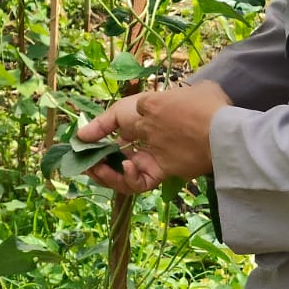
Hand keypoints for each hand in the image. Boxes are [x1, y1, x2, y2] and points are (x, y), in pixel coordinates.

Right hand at [76, 82, 232, 195]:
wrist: (209, 128)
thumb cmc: (172, 109)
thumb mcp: (131, 107)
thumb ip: (103, 123)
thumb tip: (79, 136)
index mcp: (141, 120)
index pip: (113, 135)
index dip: (96, 144)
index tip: (81, 149)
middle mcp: (145, 140)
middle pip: (116, 158)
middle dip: (97, 164)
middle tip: (84, 166)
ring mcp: (152, 158)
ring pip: (124, 173)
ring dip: (107, 174)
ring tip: (95, 170)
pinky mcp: (161, 174)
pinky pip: (138, 182)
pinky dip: (126, 179)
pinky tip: (125, 168)